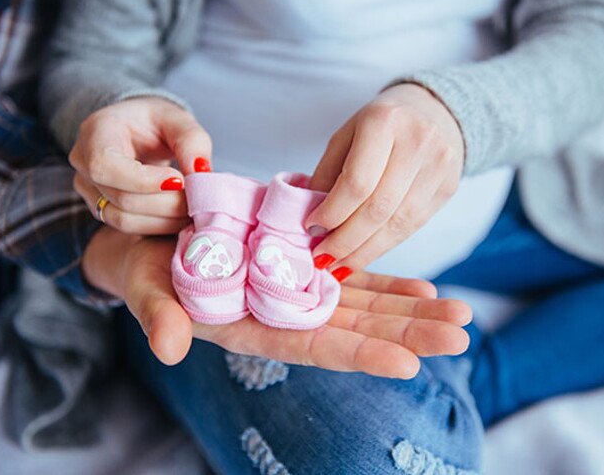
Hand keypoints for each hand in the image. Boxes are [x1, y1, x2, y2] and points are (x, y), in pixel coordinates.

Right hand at [71, 97, 212, 234]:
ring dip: (165, 220)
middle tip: (198, 198)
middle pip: (121, 198)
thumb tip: (201, 173)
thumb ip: (192, 142)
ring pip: (124, 219)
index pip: (105, 165)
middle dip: (166, 203)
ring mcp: (89, 190)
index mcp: (95, 132)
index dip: (144, 181)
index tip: (180, 180)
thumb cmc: (156, 122)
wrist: (138, 131)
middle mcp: (83, 163)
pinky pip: (130, 227)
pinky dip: (160, 225)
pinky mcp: (101, 208)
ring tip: (193, 209)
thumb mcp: (178, 120)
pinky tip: (181, 216)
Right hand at [83, 229, 471, 378]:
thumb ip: (157, 315)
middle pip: (353, 331)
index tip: (406, 363)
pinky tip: (423, 288)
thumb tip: (168, 346)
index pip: (310, 347)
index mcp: (251, 329)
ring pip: (362, 306)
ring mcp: (298, 291)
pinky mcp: (303, 266)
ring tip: (458, 314)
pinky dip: (386, 283)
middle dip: (406, 335)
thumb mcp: (143, 288)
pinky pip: (352, 277)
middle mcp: (283, 315)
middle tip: (460, 336)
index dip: (356, 355)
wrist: (152, 239)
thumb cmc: (144, 268)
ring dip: (410, 310)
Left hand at [306, 83, 464, 277]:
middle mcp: (417, 141)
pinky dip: (385, 245)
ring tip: (340, 265)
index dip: (332, 213)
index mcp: (384, 121)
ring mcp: (439, 165)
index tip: (311, 229)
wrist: (436, 109)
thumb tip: (315, 223)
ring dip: (365, 251)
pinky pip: (413, 226)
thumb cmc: (381, 124)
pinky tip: (364, 254)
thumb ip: (329, 174)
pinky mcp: (449, 187)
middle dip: (346, 241)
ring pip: (398, 224)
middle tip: (323, 258)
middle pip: (378, 208)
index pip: (357, 182)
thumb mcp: (346, 135)